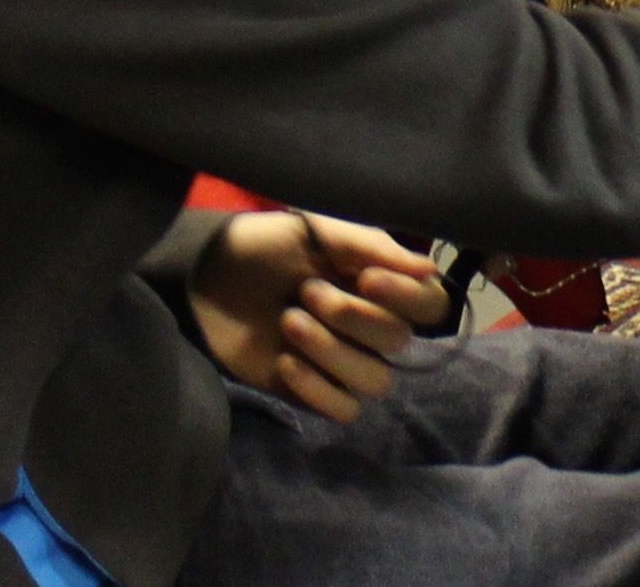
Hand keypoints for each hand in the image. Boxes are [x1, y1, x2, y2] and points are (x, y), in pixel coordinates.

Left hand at [190, 211, 450, 424]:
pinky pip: (345, 410)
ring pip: (375, 380)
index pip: (429, 304)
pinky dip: (318, 389)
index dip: (406, 297)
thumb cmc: (268, 245)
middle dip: (351, 316)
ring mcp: (344, 362)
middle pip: (398, 341)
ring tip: (289, 322)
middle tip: (306, 291)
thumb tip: (430, 269)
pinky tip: (285, 362)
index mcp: (382, 284)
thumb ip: (372, 247)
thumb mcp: (318, 230)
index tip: (367, 278)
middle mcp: (371, 326)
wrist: (209, 275)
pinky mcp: (315, 393)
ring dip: (333, 352)